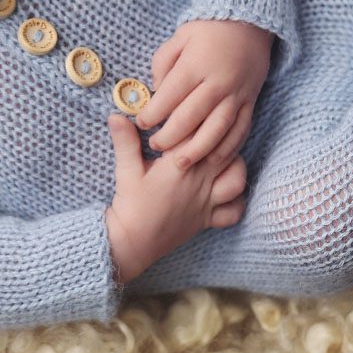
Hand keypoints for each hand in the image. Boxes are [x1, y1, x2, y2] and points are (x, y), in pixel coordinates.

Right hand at [105, 113, 247, 283]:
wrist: (133, 243)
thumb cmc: (130, 205)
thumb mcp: (126, 170)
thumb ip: (125, 141)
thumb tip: (115, 115)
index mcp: (179, 165)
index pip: (199, 133)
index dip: (199, 118)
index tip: (192, 109)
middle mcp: (199, 181)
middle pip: (225, 150)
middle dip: (222, 135)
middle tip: (210, 127)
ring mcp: (207, 202)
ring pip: (237, 178)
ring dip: (234, 165)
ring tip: (222, 156)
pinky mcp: (208, 220)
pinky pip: (235, 211)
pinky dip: (237, 200)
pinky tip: (227, 190)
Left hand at [136, 19, 272, 169]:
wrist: (249, 22)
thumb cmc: (208, 30)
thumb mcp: (180, 36)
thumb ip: (163, 62)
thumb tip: (155, 89)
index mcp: (195, 65)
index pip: (169, 96)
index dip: (153, 113)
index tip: (141, 124)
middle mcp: (217, 82)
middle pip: (191, 117)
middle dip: (170, 136)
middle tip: (156, 146)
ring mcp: (236, 94)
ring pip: (216, 129)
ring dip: (197, 150)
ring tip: (180, 162)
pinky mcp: (250, 101)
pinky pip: (240, 129)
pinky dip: (227, 148)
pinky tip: (213, 160)